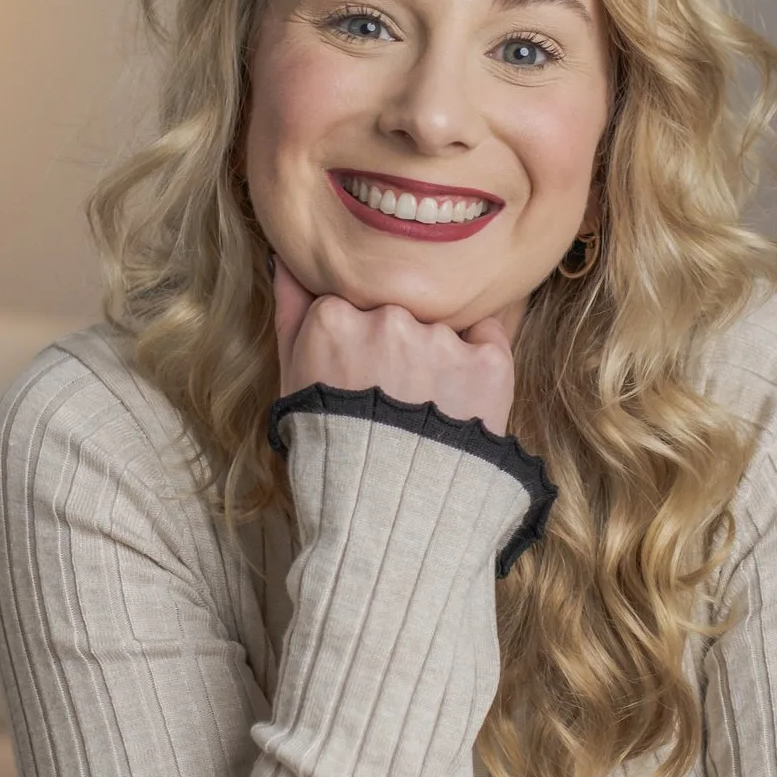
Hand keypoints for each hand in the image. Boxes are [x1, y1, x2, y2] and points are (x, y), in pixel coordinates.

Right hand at [273, 261, 514, 434]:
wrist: (387, 519)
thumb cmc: (330, 448)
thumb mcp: (292, 380)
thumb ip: (290, 310)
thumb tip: (287, 256)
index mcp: (334, 319)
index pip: (353, 299)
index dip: (357, 335)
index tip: (357, 370)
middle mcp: (388, 320)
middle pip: (398, 308)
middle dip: (397, 340)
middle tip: (395, 393)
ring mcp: (440, 341)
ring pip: (440, 322)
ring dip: (436, 352)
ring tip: (426, 408)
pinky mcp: (488, 365)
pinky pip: (488, 337)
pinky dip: (478, 361)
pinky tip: (458, 401)